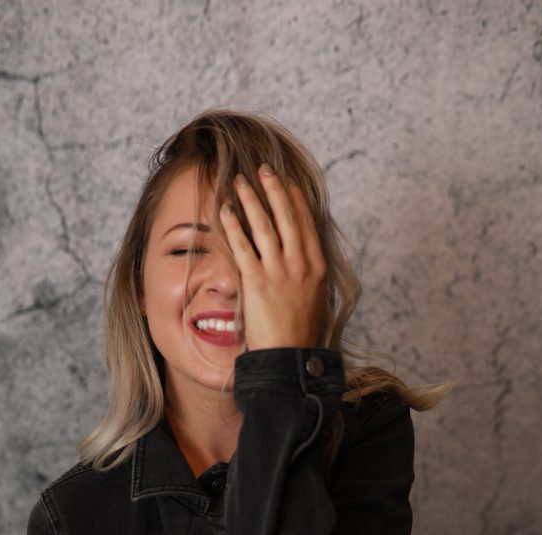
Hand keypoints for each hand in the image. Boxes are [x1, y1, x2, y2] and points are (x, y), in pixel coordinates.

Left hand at [220, 164, 326, 349]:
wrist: (290, 359)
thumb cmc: (302, 338)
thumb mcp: (317, 303)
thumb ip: (310, 281)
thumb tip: (305, 271)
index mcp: (317, 268)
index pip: (307, 224)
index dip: (295, 201)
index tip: (287, 184)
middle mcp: (300, 264)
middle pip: (286, 217)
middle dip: (273, 189)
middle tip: (263, 169)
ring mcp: (278, 271)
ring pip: (264, 225)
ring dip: (250, 199)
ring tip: (239, 181)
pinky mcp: (256, 282)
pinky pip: (242, 246)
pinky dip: (232, 225)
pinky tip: (224, 210)